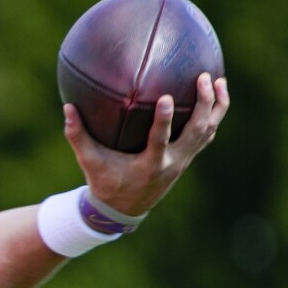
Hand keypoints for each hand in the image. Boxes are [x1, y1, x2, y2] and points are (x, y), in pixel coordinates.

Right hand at [64, 72, 230, 216]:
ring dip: (216, 108)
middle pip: (196, 132)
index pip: (160, 141)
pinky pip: (206, 136)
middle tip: (205, 78)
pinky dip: (213, 117)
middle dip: (204, 105)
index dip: (164, 121)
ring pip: (207, 132)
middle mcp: (172, 163)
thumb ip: (78, 136)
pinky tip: (215, 98)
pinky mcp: (186, 158)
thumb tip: (67, 108)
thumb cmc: (104, 182)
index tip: (167, 97)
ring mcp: (183, 161)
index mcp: (150, 165)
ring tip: (220, 82)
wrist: (123, 209)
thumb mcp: (89, 162)